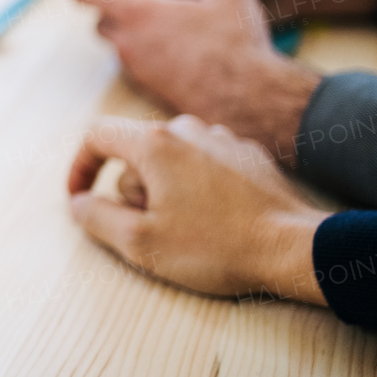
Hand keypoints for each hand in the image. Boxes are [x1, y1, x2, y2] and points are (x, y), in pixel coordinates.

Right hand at [68, 114, 328, 302]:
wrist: (297, 248)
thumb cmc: (218, 246)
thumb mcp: (140, 243)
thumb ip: (97, 218)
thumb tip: (79, 203)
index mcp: (154, 143)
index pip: (96, 135)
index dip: (79, 167)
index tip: (80, 198)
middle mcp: (186, 129)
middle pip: (135, 151)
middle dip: (132, 190)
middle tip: (150, 230)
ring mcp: (221, 138)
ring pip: (171, 157)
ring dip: (164, 188)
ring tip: (187, 228)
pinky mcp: (249, 154)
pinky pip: (205, 163)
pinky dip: (197, 187)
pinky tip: (216, 220)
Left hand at [76, 0, 320, 164]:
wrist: (248, 101)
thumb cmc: (237, 44)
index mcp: (136, 11)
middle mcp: (126, 40)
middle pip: (101, 19)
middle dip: (115, 8)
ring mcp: (134, 68)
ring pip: (118, 44)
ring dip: (132, 33)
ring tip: (167, 24)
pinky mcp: (146, 89)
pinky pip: (134, 65)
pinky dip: (147, 55)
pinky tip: (177, 50)